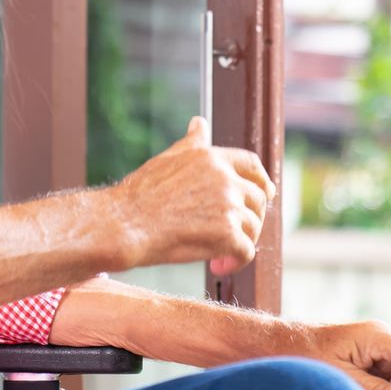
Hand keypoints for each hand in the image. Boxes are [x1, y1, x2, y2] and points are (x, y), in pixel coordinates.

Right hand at [109, 117, 273, 271]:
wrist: (125, 224)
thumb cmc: (140, 195)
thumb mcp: (168, 159)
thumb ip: (191, 143)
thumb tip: (199, 123)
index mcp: (212, 158)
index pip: (252, 165)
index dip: (262, 180)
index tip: (266, 194)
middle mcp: (225, 179)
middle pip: (258, 198)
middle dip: (251, 217)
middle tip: (233, 234)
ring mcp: (228, 207)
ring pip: (253, 227)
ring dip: (240, 242)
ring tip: (218, 255)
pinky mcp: (227, 235)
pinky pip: (246, 252)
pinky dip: (236, 263)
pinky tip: (217, 266)